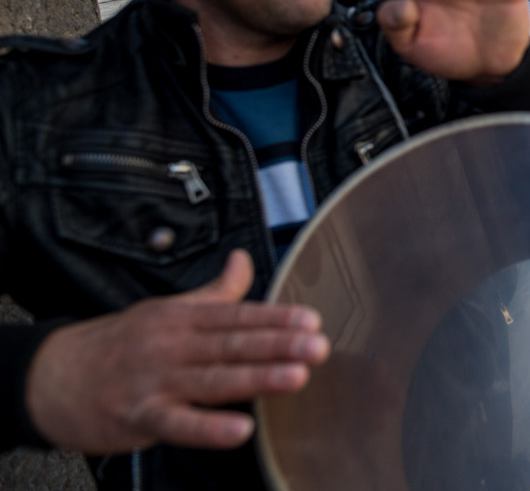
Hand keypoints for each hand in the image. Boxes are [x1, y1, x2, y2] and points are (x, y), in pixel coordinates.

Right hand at [25, 250, 328, 453]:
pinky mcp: (139, 417)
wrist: (52, 377)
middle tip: (317, 345)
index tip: (311, 319)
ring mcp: (156, 382)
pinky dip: (210, 429)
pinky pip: (179, 424)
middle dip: (278, 345)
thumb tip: (245, 259)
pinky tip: (241, 429)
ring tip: (296, 377)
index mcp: (183, 318)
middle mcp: (173, 346)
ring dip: (257, 379)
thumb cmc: (119, 344)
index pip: (237, 315)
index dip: (276, 317)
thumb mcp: (168, 308)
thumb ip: (215, 292)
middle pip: (232, 344)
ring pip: (214, 381)